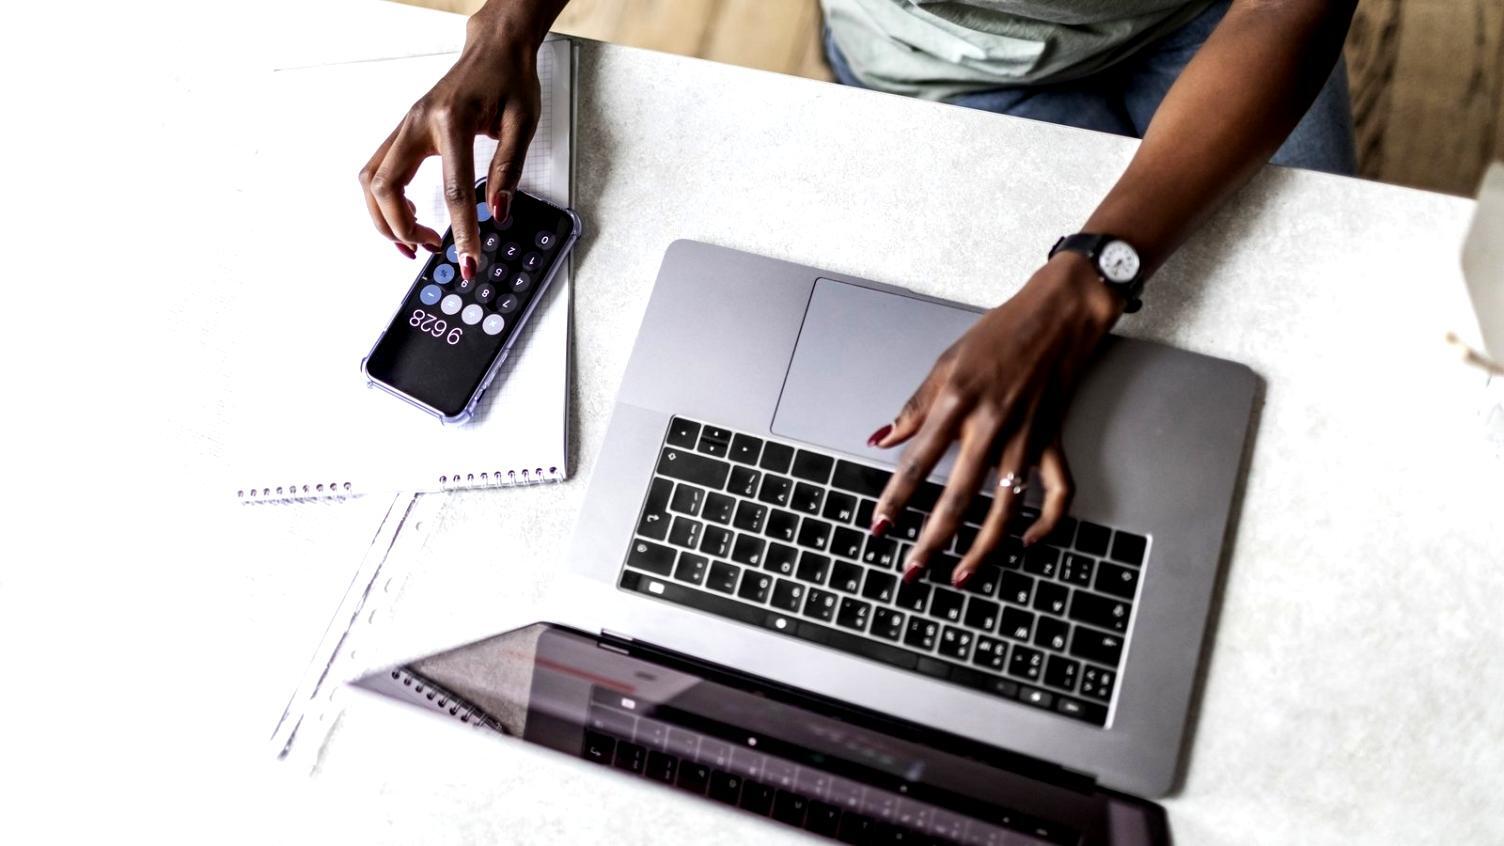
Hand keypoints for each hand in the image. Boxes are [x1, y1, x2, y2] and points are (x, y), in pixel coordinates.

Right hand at [358, 3, 551, 276]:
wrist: (494, 48)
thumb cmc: (509, 79)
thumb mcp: (522, 124)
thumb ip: (508, 170)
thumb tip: (498, 212)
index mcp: (451, 122)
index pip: (453, 192)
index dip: (461, 232)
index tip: (470, 261)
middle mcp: (418, 123)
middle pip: (387, 187)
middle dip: (403, 228)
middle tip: (433, 250)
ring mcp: (405, 126)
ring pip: (371, 180)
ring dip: (384, 217)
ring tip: (414, 241)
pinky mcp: (404, 131)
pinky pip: (378, 170)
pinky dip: (384, 199)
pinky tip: (408, 214)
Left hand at [868, 254, 1123, 587]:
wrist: (1059, 314)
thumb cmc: (1001, 332)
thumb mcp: (945, 362)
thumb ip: (915, 407)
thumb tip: (882, 437)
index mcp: (957, 404)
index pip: (917, 463)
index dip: (894, 499)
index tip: (879, 526)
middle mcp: (991, 426)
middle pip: (958, 497)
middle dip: (932, 540)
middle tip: (913, 571)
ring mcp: (1026, 438)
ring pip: (1005, 507)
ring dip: (983, 548)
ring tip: (962, 576)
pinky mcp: (1053, 440)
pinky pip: (1057, 491)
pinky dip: (1047, 522)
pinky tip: (1028, 542)